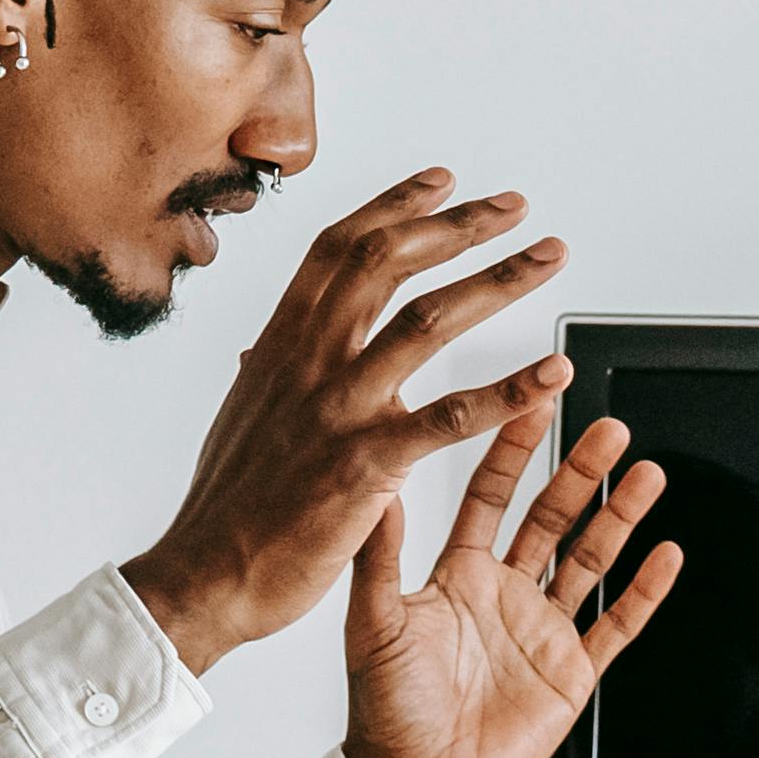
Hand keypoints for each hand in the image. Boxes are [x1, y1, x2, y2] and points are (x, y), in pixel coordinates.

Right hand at [123, 170, 571, 668]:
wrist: (205, 577)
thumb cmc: (227, 508)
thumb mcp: (242, 419)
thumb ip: (267, 377)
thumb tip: (263, 348)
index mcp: (280, 345)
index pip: (338, 248)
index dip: (393, 206)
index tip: (441, 180)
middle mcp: (308, 361)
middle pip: (388, 261)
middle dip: (459, 223)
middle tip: (515, 206)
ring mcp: (337, 407)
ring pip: (427, 319)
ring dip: (498, 280)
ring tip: (549, 258)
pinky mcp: (366, 463)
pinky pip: (451, 417)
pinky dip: (510, 391)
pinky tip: (553, 375)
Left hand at [340, 411, 680, 757]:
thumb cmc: (385, 711)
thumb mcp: (374, 624)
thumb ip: (380, 558)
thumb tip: (378, 490)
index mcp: (457, 575)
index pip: (491, 496)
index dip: (513, 449)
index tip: (534, 403)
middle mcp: (504, 594)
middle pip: (553, 517)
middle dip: (582, 472)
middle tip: (610, 430)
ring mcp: (542, 630)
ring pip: (590, 559)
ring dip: (620, 517)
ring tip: (647, 473)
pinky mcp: (571, 672)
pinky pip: (617, 624)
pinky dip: (643, 591)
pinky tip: (666, 555)